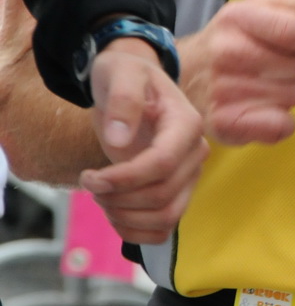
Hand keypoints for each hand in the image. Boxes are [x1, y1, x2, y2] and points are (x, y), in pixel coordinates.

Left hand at [79, 40, 207, 243]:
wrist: (131, 84)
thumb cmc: (125, 76)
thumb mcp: (119, 74)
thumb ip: (123, 100)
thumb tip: (121, 140)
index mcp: (186, 124)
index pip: (162, 164)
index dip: (123, 179)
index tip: (88, 176)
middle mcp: (194, 153)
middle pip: (162, 195)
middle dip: (117, 198)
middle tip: (90, 182)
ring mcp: (189, 174)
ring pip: (165, 217)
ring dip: (124, 217)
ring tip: (100, 196)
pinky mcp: (178, 191)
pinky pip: (164, 228)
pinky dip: (135, 231)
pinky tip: (113, 213)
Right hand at [178, 0, 294, 146]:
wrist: (182, 72)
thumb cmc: (233, 37)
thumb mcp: (260, 6)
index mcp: (239, 17)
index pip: (290, 29)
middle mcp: (228, 52)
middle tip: (275, 64)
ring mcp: (224, 89)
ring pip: (292, 96)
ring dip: (286, 92)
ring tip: (261, 84)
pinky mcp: (224, 123)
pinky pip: (280, 126)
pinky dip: (281, 122)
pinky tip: (263, 111)